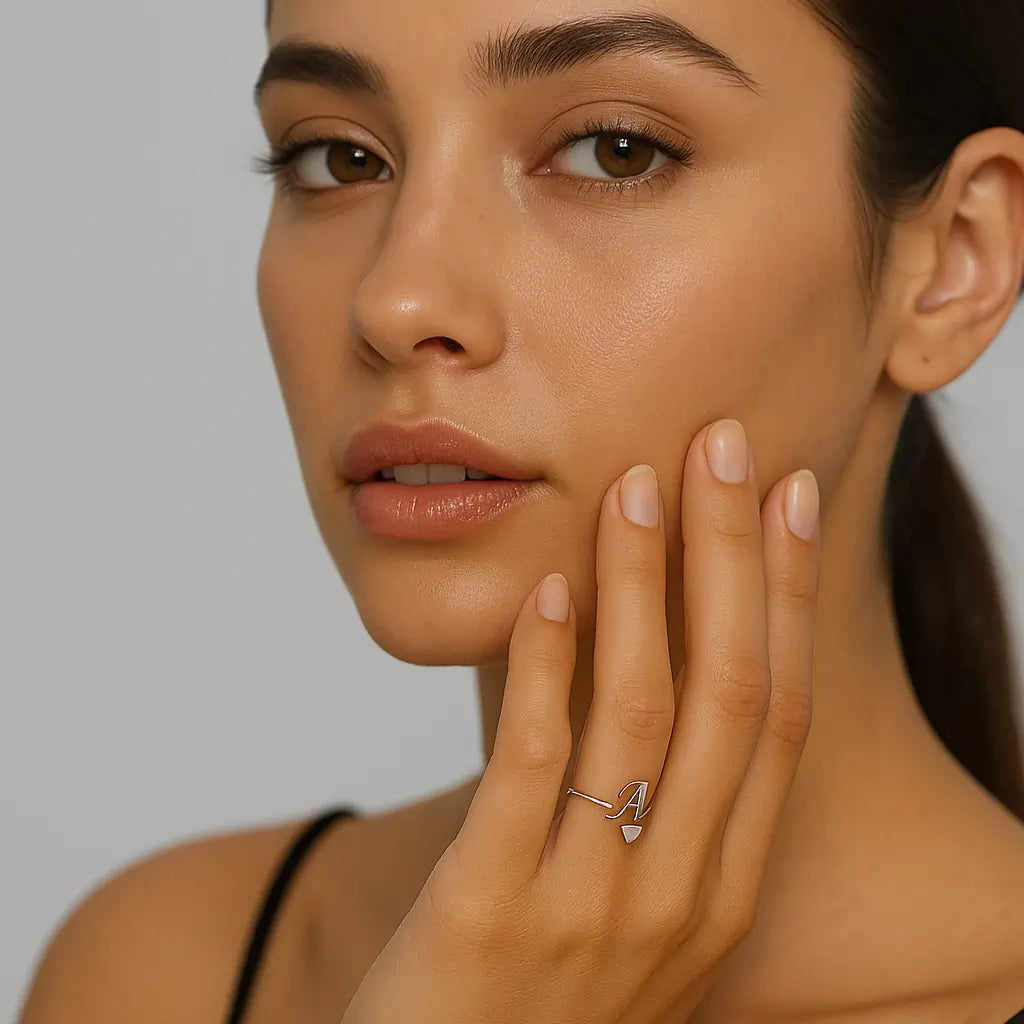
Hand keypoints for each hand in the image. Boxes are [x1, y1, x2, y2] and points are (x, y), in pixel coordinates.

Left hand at [340, 419, 820, 1023]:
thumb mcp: (634, 919)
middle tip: (722, 447)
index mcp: (722, 888)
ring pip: (639, 709)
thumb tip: (659, 675)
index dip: (789, 595)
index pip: (777, 714)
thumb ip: (663, 820)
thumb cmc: (541, 1004)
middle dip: (732, 555)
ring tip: (633, 486)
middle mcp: (679, 894)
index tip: (791, 498)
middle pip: (728, 690)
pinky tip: (545, 591)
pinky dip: (544, 666)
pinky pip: (532, 763)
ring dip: (641, 582)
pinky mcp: (491, 913)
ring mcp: (591, 908)